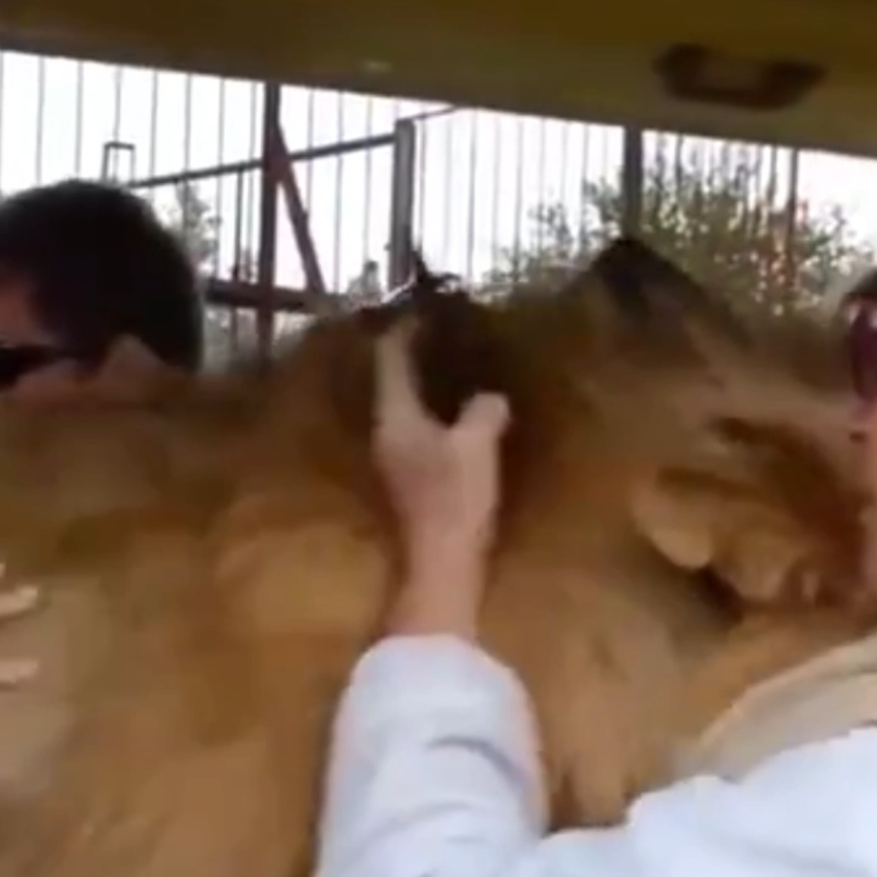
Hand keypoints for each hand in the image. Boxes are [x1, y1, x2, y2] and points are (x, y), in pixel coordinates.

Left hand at [373, 322, 508, 636]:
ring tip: (454, 369)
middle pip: (392, 382)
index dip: (404, 331)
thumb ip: (483, 412)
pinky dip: (436, 416)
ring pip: (406, 409)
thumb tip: (490, 399)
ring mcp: (394, 460)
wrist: (442, 565)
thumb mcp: (476, 446)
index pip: (389, 359)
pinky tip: (459, 417)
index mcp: (394, 417)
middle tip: (444, 334)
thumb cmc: (454, 500)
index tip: (423, 310)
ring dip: (426, 388)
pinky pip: (420, 433)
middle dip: (415, 357)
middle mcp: (385, 433)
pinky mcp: (410, 481)